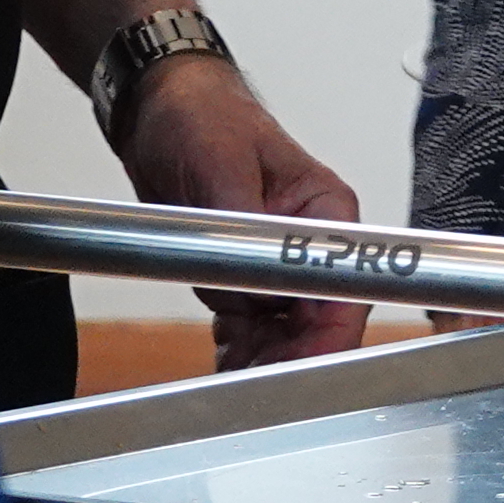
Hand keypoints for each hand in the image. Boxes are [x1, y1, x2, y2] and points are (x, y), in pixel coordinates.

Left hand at [115, 56, 368, 365]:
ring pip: (285, 334)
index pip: (346, 288)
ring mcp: (279, 264)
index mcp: (325, 212)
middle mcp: (311, 243)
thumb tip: (256, 281)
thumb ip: (244, 226)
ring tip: (234, 388)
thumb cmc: (200, 117)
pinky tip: (224, 369)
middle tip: (254, 390)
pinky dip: (239, 353)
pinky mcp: (245, 277)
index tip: (300, 368)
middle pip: (318, 323)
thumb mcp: (219, 163)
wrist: (158, 112)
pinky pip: (251, 328)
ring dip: (263, 364)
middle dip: (290, 360)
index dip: (327, 336)